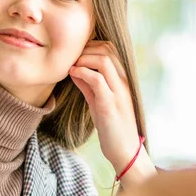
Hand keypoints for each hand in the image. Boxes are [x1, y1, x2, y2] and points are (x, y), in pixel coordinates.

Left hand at [68, 41, 154, 186]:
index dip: (91, 45)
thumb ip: (88, 84)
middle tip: (71, 58)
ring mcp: (119, 92)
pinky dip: (82, 73)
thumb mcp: (97, 100)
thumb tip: (74, 69)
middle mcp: (123, 82)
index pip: (110, 49)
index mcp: (122, 79)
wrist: (124, 150)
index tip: (75, 54)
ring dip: (83, 59)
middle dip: (85, 49)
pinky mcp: (110, 104)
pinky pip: (98, 80)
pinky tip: (73, 74)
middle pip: (107, 49)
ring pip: (104, 61)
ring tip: (71, 66)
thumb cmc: (111, 126)